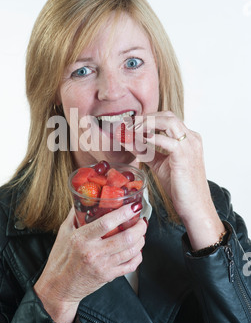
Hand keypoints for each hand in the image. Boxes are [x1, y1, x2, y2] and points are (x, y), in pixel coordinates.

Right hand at [34, 204, 146, 322]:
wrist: (58, 288)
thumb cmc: (60, 260)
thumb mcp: (63, 233)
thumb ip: (74, 215)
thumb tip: (82, 199)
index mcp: (81, 239)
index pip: (106, 223)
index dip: (124, 213)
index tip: (133, 206)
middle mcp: (93, 252)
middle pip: (125, 238)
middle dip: (139, 227)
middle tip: (141, 221)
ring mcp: (103, 266)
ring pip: (131, 251)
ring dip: (141, 240)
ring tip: (141, 232)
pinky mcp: (108, 276)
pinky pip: (130, 266)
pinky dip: (138, 256)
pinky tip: (137, 250)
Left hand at [121, 111, 224, 248]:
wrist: (194, 206)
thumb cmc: (180, 187)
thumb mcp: (159, 164)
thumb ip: (146, 151)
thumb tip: (128, 141)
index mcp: (188, 138)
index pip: (166, 119)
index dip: (147, 118)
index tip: (130, 123)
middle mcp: (191, 138)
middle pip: (167, 116)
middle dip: (145, 118)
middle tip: (127, 124)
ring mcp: (190, 146)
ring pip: (168, 122)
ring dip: (146, 124)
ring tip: (131, 130)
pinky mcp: (184, 157)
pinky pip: (167, 141)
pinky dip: (152, 138)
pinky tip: (140, 140)